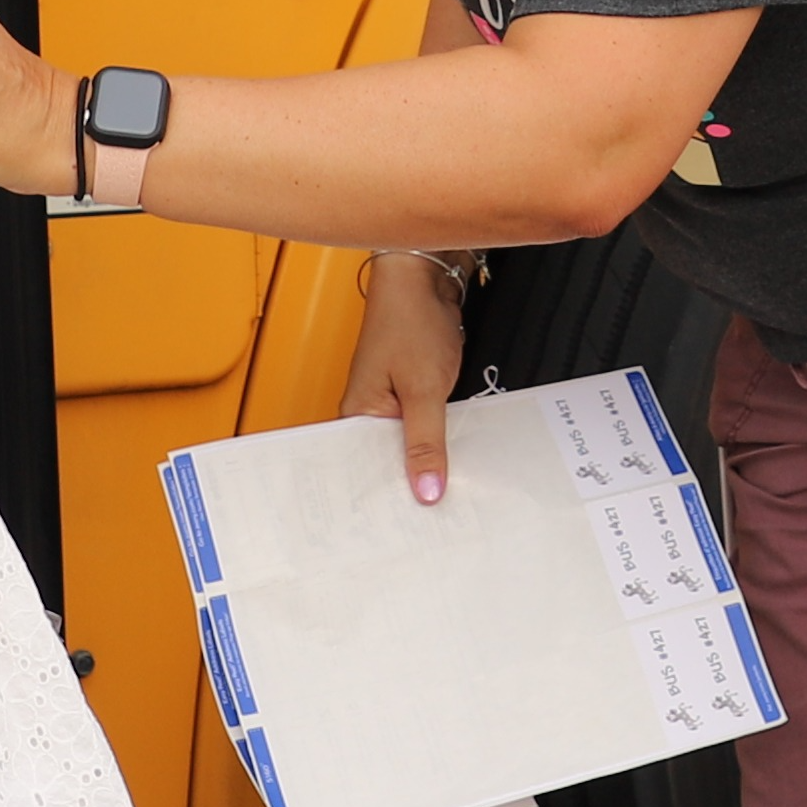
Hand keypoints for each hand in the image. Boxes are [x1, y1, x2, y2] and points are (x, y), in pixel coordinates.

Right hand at [345, 252, 468, 505]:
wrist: (424, 276)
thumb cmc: (411, 320)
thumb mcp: (424, 389)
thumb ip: (427, 442)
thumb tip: (427, 491)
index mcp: (355, 415)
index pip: (362, 471)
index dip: (385, 500)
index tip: (407, 530)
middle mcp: (366, 414)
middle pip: (386, 464)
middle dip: (410, 487)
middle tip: (436, 522)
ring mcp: (388, 404)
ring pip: (407, 448)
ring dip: (426, 464)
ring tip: (447, 498)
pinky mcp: (408, 396)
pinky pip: (421, 430)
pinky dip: (435, 443)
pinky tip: (451, 460)